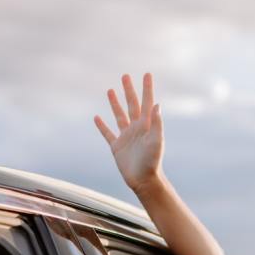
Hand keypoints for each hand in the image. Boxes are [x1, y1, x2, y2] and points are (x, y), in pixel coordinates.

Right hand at [94, 73, 164, 194]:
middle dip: (128, 90)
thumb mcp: (156, 140)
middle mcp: (136, 128)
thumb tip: (157, 105)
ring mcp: (126, 137)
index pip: (146, 102)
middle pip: (131, 104)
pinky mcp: (117, 147)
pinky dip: (102, 126)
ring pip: (119, 115)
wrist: (143, 180)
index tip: (147, 74)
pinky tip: (97, 117)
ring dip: (115, 103)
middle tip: (125, 76)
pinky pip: (108, 133)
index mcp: (147, 125)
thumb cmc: (152, 161)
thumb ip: (157, 123)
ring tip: (110, 90)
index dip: (147, 88)